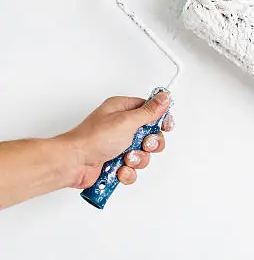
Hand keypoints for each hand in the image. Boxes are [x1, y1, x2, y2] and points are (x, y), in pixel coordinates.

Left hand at [58, 92, 174, 188]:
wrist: (72, 164)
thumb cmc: (92, 139)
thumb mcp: (127, 121)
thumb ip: (149, 111)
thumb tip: (163, 98)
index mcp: (122, 110)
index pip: (149, 110)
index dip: (159, 118)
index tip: (165, 126)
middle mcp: (120, 126)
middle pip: (149, 134)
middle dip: (149, 144)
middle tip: (143, 144)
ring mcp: (117, 145)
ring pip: (142, 154)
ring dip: (137, 159)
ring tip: (126, 158)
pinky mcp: (114, 162)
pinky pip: (132, 169)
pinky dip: (128, 172)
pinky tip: (119, 169)